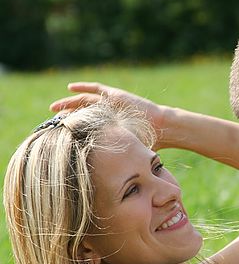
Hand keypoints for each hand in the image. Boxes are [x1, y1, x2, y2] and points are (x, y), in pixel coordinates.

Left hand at [50, 82, 173, 148]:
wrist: (162, 128)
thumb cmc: (148, 142)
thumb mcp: (127, 150)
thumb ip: (117, 157)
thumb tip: (107, 175)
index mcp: (109, 125)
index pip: (86, 125)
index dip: (73, 128)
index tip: (59, 133)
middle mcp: (108, 113)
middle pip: (82, 112)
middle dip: (66, 115)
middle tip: (52, 120)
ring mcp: (111, 102)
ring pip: (85, 100)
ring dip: (69, 103)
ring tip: (54, 107)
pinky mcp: (115, 95)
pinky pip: (96, 89)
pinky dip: (83, 88)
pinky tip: (70, 88)